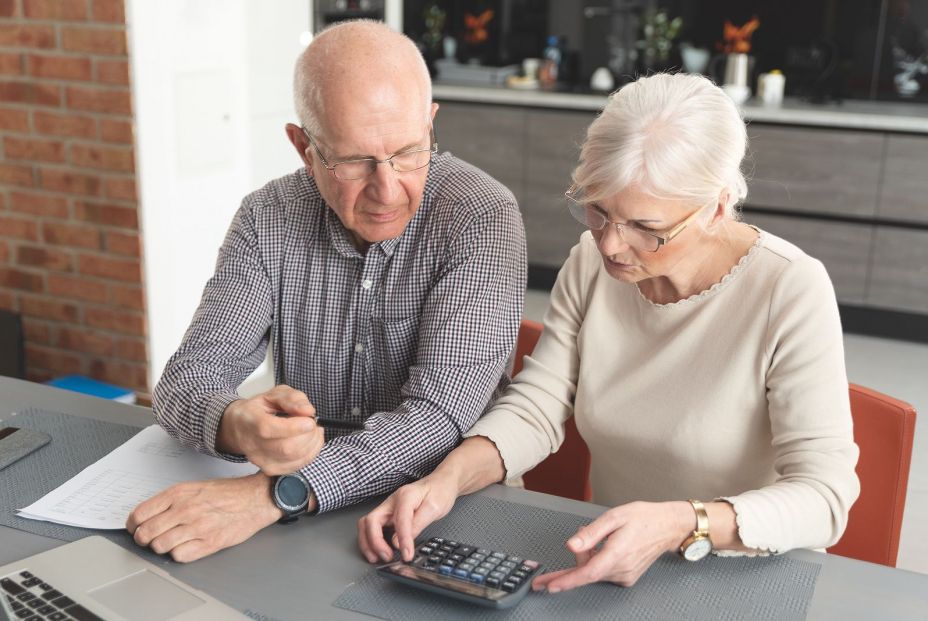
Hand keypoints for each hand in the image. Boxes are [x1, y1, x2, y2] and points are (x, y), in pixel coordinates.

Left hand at [126, 473, 282, 562]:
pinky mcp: (209, 542)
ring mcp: (196, 527)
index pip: (139, 514)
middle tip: (149, 539)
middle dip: (143, 539)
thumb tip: (148, 516)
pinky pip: (179, 555)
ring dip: (162, 547)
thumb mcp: (194, 487)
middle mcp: (185, 510)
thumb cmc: (227, 493)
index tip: (136, 528)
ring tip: (170, 542)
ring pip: (160, 546)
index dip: (133, 525)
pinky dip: (179, 554)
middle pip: (146, 533)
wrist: (255, 498)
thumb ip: (171, 500)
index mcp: (178, 494)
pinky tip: (186, 546)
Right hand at [217, 385, 324, 474]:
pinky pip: (297, 465)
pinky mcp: (270, 469)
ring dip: (312, 443)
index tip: (310, 421)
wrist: (240, 427)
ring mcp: (260, 460)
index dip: (293, 427)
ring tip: (313, 431)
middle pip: (285, 447)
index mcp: (249, 419)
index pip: (268, 428)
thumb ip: (292, 399)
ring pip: (293, 458)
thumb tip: (308, 411)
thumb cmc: (259, 409)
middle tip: (313, 422)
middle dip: (308, 435)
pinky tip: (310, 441)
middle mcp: (251, 443)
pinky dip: (310, 453)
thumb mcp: (274, 394)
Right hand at [357, 473, 459, 562]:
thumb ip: (416, 525)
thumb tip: (398, 543)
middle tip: (386, 557)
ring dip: (368, 542)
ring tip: (376, 557)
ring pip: (367, 524)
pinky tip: (378, 550)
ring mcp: (388, 507)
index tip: (406, 555)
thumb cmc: (439, 492)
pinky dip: (371, 540)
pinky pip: (373, 527)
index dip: (402, 540)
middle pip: (371, 521)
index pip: (400, 520)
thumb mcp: (434, 508)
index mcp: (405, 497)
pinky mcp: (388, 514)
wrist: (440, 482)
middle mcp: (392, 501)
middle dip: (374, 542)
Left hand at [532, 501, 692, 590]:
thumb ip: (591, 533)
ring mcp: (625, 575)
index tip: (550, 585)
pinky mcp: (627, 577)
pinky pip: (603, 573)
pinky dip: (597, 562)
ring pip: (594, 572)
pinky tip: (604, 548)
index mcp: (617, 553)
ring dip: (588, 558)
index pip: (587, 573)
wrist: (667, 526)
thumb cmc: (643, 518)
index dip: (566, 580)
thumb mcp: (614, 517)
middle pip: (587, 572)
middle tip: (562, 557)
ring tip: (598, 537)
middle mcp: (622, 569)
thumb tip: (572, 545)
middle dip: (575, 561)